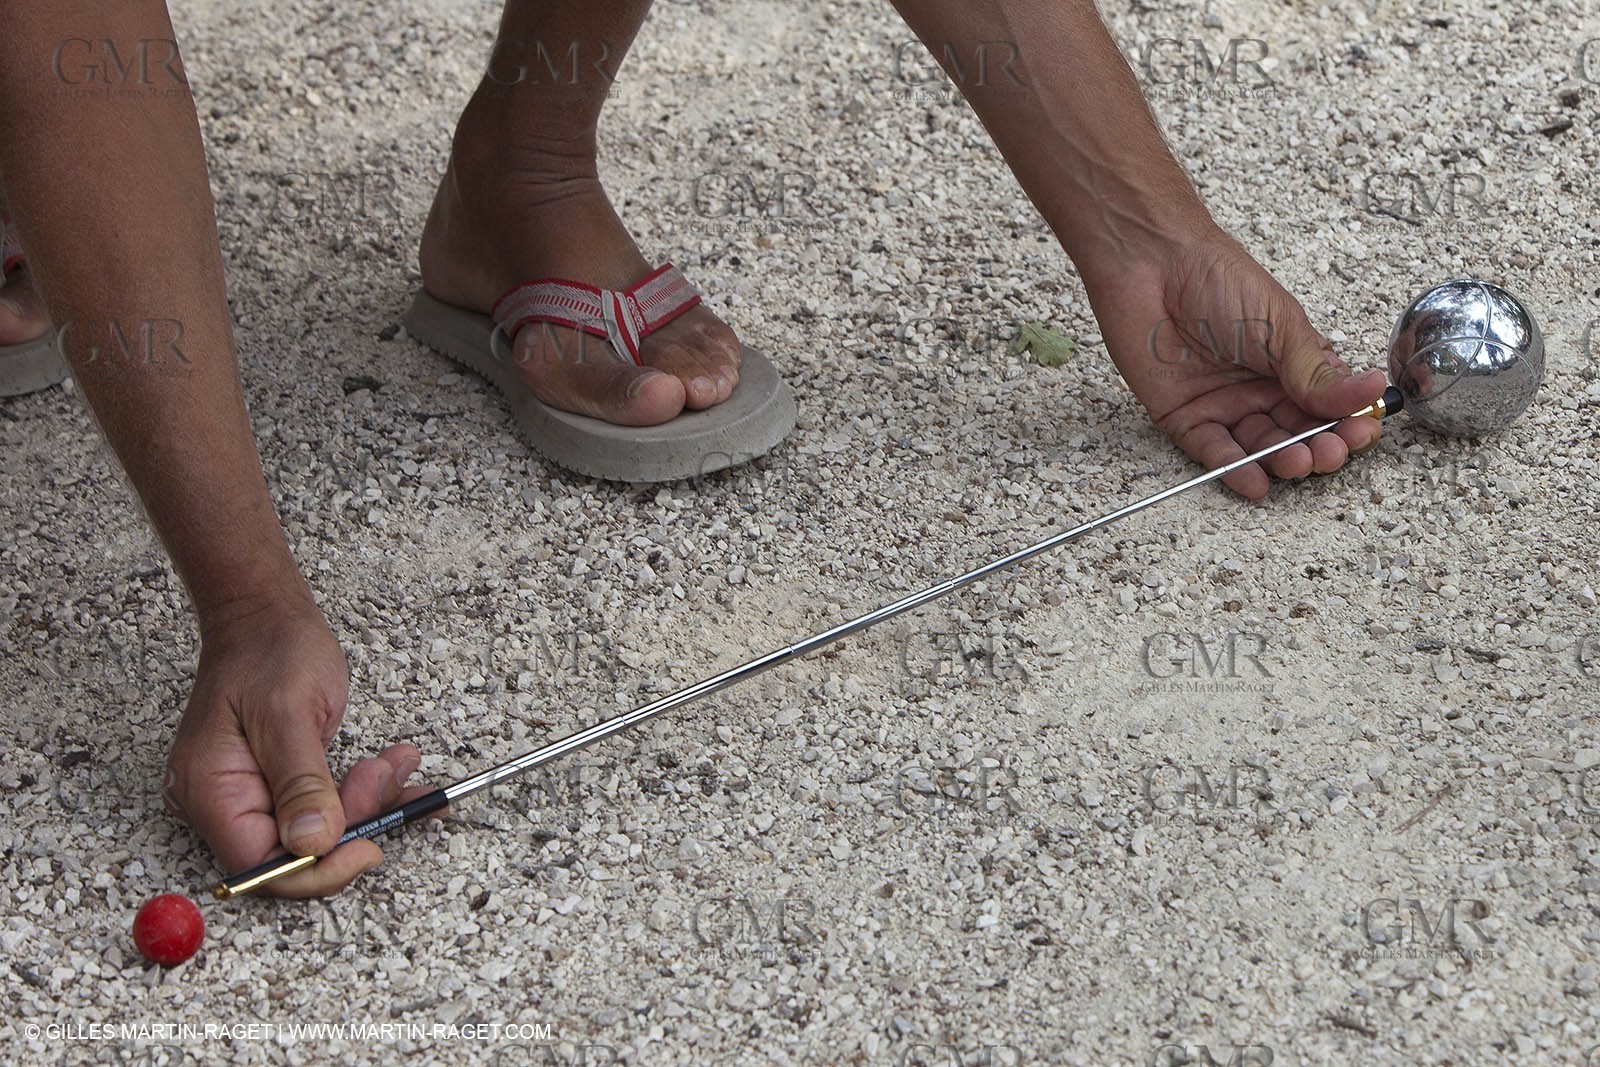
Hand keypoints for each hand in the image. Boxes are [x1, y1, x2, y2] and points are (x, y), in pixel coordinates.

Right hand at [163, 594, 437, 896]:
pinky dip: (362, 793)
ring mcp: (248, 794)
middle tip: (385, 775)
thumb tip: (312, 844)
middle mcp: (222, 802)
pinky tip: (392, 770)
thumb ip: (301, 783)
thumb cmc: (269, 649)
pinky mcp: (276, 784)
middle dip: (353, 821)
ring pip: (318, 830)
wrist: (265, 615)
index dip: (320, 867)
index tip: (370, 845)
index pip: (263, 866)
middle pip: (294, 852)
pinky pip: (323, 806)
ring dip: (367, 802)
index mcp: (211, 790)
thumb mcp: (289, 713)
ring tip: (394, 761)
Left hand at [1084, 230, 1386, 498]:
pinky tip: (1256, 484)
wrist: (1153, 266)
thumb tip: (1370, 392)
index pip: (1329, 407)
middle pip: (1296, 434)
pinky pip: (1212, 451)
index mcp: (1293, 364)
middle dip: (1317, 448)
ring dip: (1280, 461)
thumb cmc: (1219, 280)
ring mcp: (1223, 404)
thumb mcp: (1280, 326)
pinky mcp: (1184, 416)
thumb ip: (1316, 372)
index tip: (1361, 434)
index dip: (1347, 423)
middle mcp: (1260, 389)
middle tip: (1328, 453)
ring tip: (1296, 462)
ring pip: (1258, 448)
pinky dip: (1234, 470)